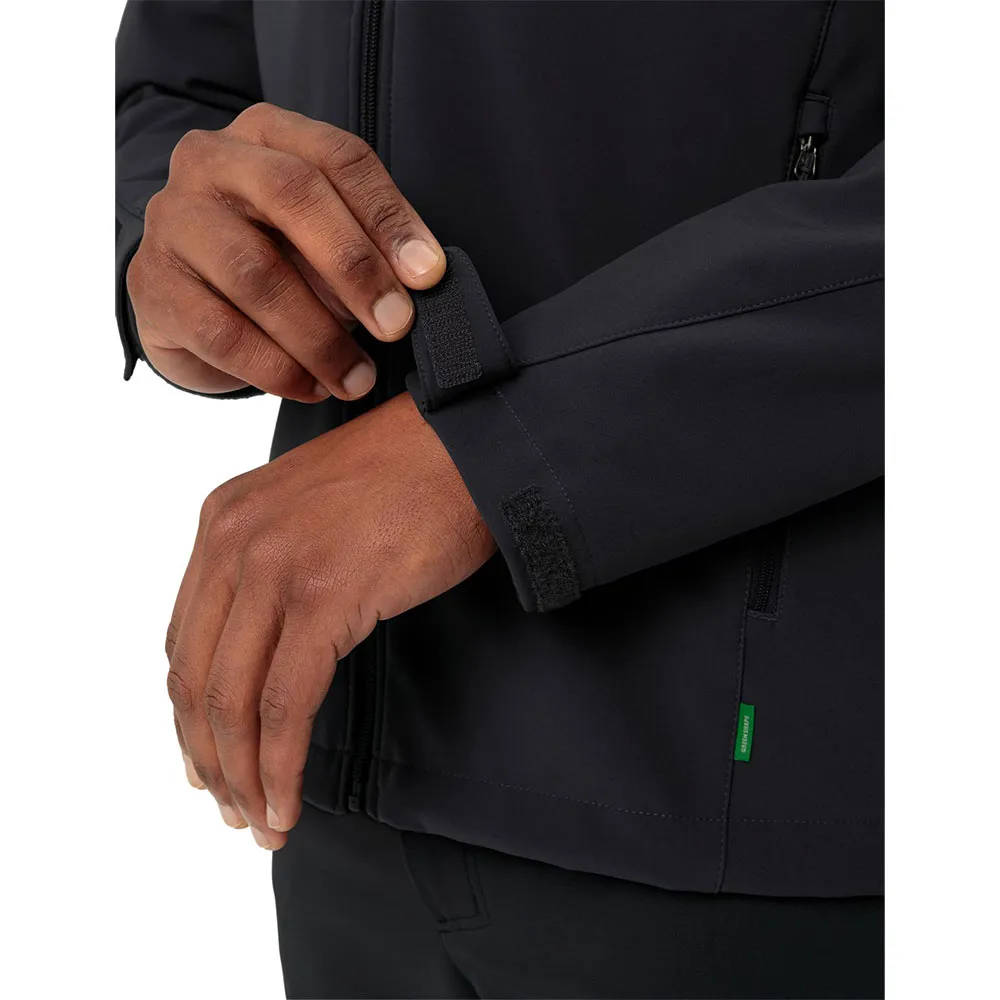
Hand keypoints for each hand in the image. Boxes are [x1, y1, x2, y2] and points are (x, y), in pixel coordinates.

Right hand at [126, 103, 445, 399]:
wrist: (188, 300)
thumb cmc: (273, 260)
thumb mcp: (322, 240)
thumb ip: (367, 248)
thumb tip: (421, 283)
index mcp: (267, 134)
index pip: (339, 157)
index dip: (389, 216)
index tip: (428, 275)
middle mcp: (211, 161)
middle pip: (292, 194)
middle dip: (355, 266)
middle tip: (395, 325)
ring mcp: (173, 220)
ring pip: (256, 273)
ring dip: (320, 337)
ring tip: (357, 378)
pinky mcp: (152, 285)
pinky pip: (222, 333)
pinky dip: (277, 369)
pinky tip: (311, 388)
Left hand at [165, 393, 495, 847]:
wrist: (466, 443)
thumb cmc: (409, 479)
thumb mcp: (312, 513)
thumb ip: (273, 569)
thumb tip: (268, 653)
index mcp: (223, 521)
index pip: (186, 642)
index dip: (191, 717)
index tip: (209, 764)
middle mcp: (234, 541)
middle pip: (197, 678)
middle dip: (210, 759)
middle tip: (234, 810)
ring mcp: (275, 567)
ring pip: (234, 700)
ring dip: (243, 775)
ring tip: (264, 823)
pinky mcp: (325, 596)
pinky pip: (288, 704)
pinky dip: (281, 764)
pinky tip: (289, 800)